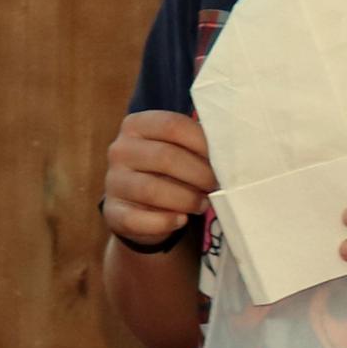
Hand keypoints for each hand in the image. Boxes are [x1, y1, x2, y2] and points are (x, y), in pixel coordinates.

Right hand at [101, 110, 214, 247]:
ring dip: (186, 199)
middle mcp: (119, 150)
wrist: (144, 206)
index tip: (223, 158)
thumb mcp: (181, 150)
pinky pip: (138, 219)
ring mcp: (112, 182)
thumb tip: (233, 148)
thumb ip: (198, 143)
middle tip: (216, 185)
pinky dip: (165, 222)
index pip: (172, 125)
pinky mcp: (112, 213)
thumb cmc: (171, 171)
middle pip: (165, 157)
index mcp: (136, 125)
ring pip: (152, 189)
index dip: (203, 143)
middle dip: (199, 174)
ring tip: (202, 204)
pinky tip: (181, 220)